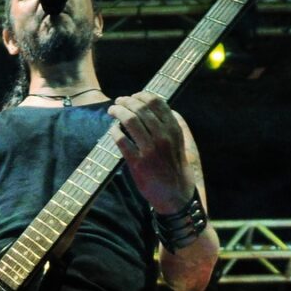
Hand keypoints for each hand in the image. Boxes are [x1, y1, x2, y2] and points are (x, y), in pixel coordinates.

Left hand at [109, 91, 189, 212]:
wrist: (176, 194)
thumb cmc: (175, 167)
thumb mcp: (179, 143)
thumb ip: (169, 125)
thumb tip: (153, 106)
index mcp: (174, 130)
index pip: (157, 103)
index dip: (142, 95)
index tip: (133, 96)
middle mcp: (163, 137)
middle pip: (141, 108)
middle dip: (126, 101)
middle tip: (118, 102)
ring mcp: (150, 150)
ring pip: (130, 120)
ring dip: (118, 111)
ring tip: (112, 110)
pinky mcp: (138, 163)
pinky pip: (121, 140)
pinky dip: (114, 131)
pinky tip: (112, 130)